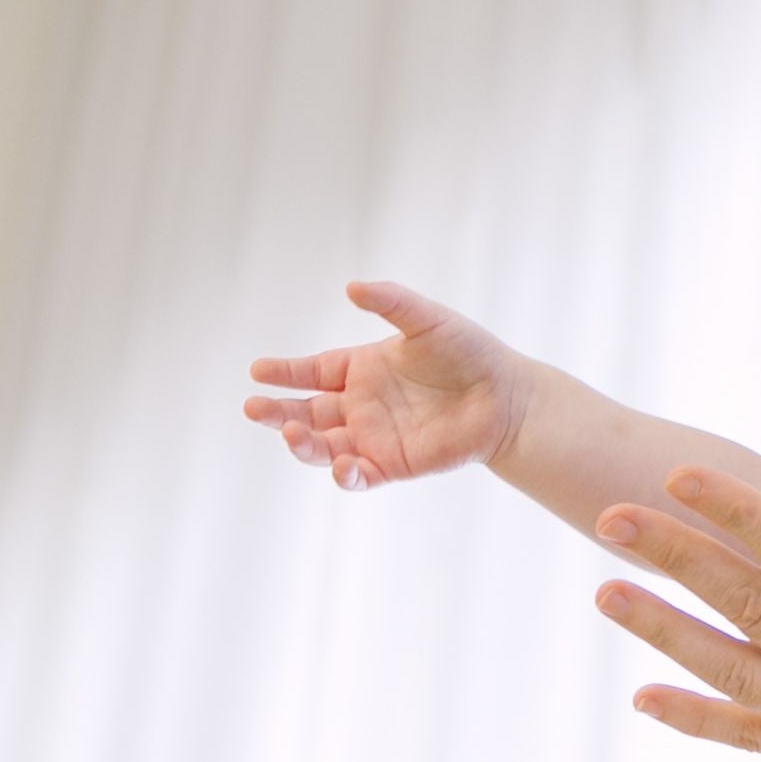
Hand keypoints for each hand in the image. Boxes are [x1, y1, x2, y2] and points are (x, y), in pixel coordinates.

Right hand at [242, 282, 530, 490]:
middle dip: (277, 412)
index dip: (283, 372)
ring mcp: (373, 437)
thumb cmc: (469, 353)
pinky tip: (340, 465)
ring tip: (289, 433)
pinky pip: (359, 475)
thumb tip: (352, 286)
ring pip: (323, 446)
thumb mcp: (428, 320)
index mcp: (361, 369)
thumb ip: (392, 303)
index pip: (311, 372)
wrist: (507, 397)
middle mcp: (360, 405)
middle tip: (253, 408)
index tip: (256, 371)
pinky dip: (345, 474)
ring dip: (303, 443)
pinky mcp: (393, 465)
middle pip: (306, 412)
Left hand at [590, 467, 760, 761]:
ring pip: (733, 668)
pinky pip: (753, 736)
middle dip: (676, 556)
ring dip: (664, 630)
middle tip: (607, 517)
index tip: (680, 476)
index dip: (738, 512)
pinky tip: (645, 700)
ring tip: (605, 592)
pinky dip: (696, 719)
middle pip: (749, 602)